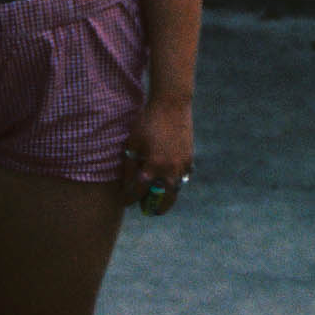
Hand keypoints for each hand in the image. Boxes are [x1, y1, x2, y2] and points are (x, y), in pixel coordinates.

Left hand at [121, 94, 193, 214]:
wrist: (172, 105)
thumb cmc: (148, 122)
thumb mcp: (133, 142)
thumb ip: (130, 166)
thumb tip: (127, 184)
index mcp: (153, 167)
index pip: (138, 192)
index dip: (128, 199)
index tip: (124, 201)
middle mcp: (170, 170)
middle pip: (163, 200)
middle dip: (154, 207)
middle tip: (147, 209)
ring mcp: (182, 166)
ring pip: (175, 190)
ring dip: (166, 196)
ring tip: (157, 196)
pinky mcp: (190, 159)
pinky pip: (183, 178)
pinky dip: (175, 182)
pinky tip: (168, 179)